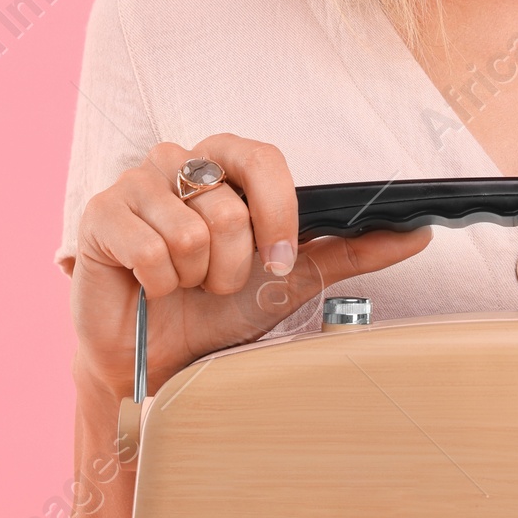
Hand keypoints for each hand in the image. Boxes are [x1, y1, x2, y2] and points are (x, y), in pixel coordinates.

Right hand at [70, 134, 429, 397]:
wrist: (155, 359)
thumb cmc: (217, 309)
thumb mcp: (292, 279)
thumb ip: (353, 251)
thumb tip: (419, 233)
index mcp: (225, 163)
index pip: (264, 158)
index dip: (277, 214)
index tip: (277, 261)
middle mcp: (177, 160)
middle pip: (229, 203)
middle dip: (233, 262)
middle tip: (216, 280)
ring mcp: (133, 183)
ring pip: (191, 229)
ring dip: (195, 276)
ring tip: (182, 283)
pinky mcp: (98, 215)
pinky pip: (151, 249)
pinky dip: (159, 284)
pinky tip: (150, 288)